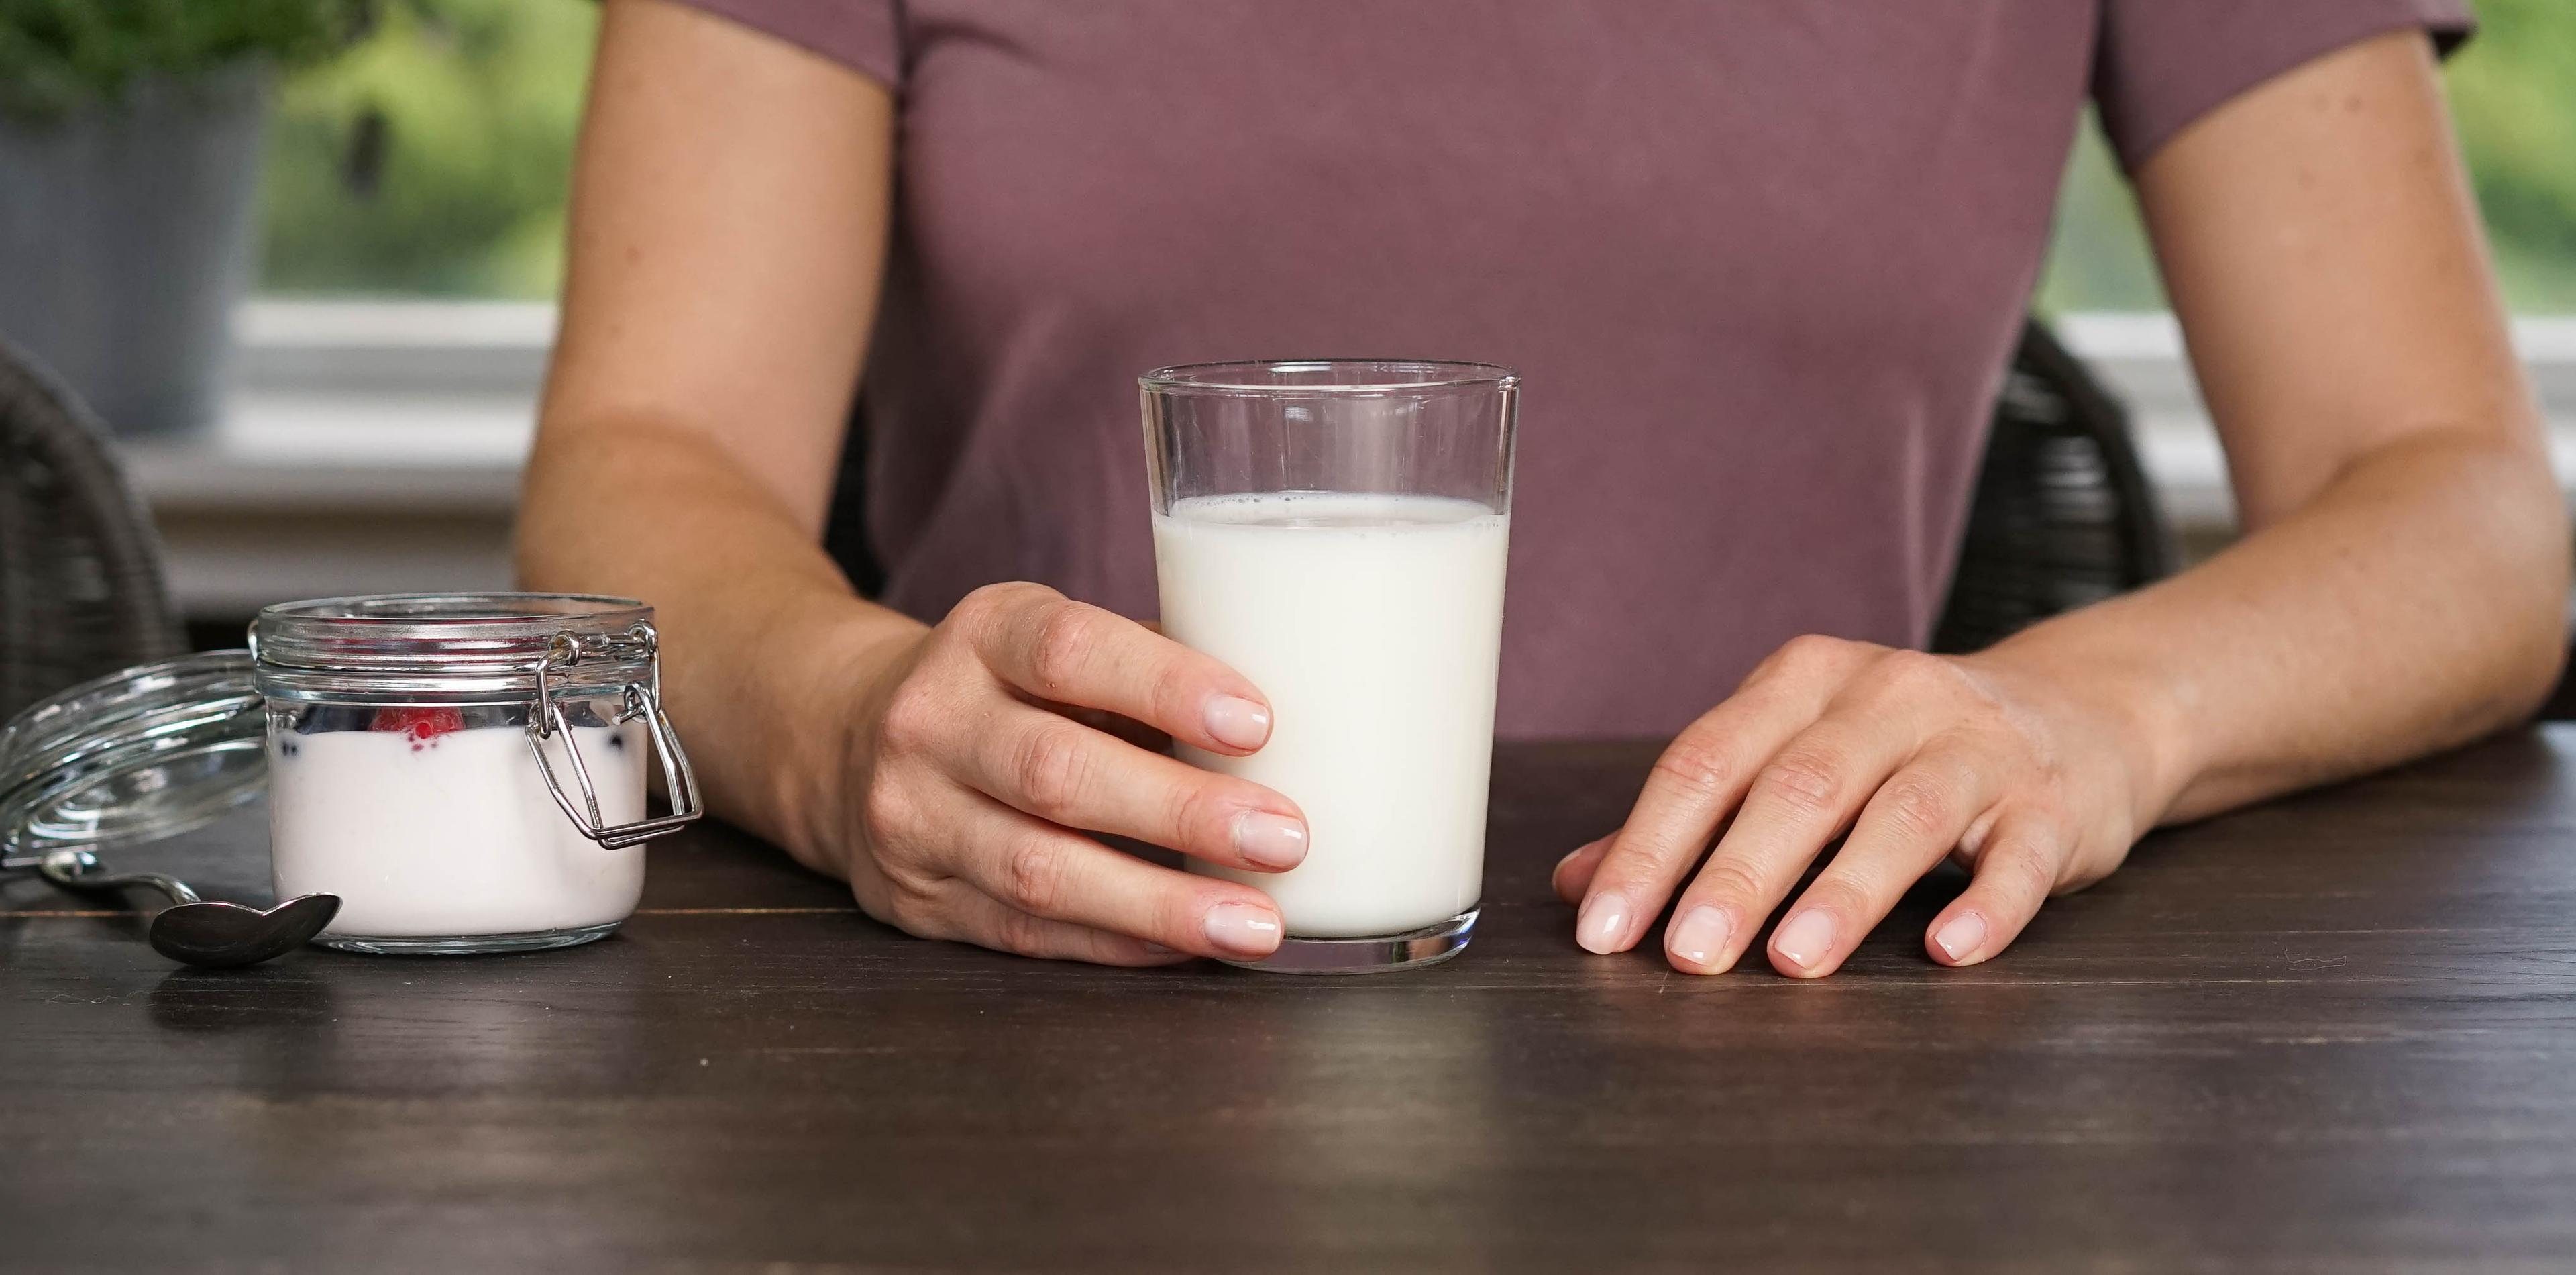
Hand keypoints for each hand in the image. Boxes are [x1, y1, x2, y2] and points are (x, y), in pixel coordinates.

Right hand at [832, 582, 1308, 964]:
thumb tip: (1303, 712)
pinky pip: (1029, 932)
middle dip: (1181, 812)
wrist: (842, 737)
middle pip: (1057, 772)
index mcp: (980, 635)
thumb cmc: (1003, 687)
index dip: (1165, 686)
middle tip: (1285, 837)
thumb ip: (1147, 667)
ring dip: (1161, 903)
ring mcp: (914, 819)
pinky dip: (1119, 941)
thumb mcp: (1049, 641)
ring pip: (1040, 870)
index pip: (1069, 652)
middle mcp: (932, 722)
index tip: (1258, 723)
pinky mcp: (920, 902)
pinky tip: (1190, 943)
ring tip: (1257, 923)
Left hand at [1552, 636, 2163, 976]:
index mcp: (1804, 681)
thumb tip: (1575, 885)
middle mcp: (1888, 697)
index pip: (1709, 758)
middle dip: (1736, 874)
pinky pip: (2017, 855)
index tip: (1604, 925)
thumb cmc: (1901, 749)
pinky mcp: (2050, 803)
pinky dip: (1984, 905)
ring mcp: (1977, 746)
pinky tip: (1944, 950)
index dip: (1650, 843)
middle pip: (1799, 786)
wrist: (2074, 714)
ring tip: (1794, 961)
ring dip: (1845, 891)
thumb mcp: (1794, 757)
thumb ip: (1693, 822)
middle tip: (1688, 954)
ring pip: (1904, 815)